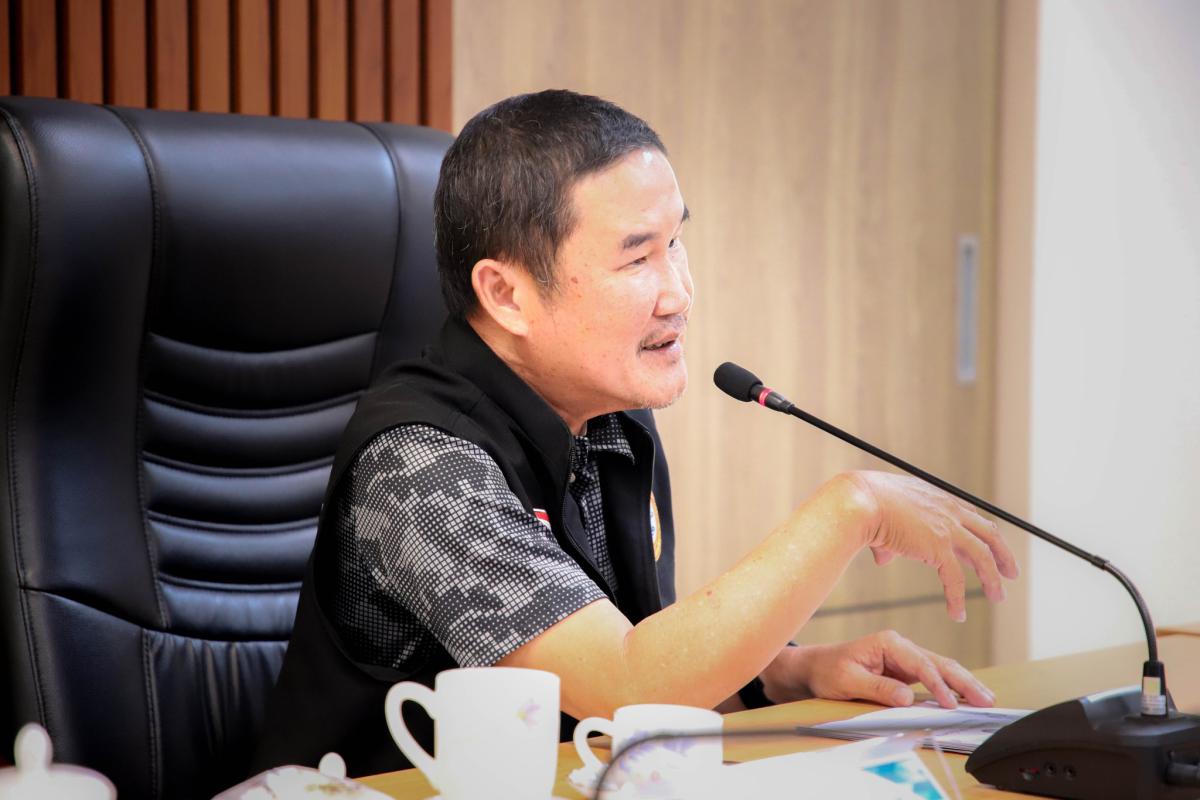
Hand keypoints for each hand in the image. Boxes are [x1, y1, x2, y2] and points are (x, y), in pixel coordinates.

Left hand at [766, 631, 994, 708]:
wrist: (816, 668)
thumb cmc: (829, 671)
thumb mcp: (848, 681)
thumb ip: (878, 688)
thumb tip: (907, 697)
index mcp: (889, 643)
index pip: (921, 664)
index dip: (938, 685)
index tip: (950, 704)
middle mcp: (901, 647)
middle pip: (939, 662)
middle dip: (964, 681)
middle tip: (986, 699)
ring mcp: (905, 659)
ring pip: (942, 668)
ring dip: (964, 683)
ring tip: (987, 698)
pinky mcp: (906, 671)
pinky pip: (934, 677)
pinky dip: (952, 687)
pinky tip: (968, 696)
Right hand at [847, 470, 1019, 621]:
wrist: (860, 501)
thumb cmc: (864, 503)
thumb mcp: (884, 515)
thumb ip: (890, 541)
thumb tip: (884, 558)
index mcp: (938, 497)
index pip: (971, 517)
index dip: (981, 536)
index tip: (987, 551)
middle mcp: (949, 510)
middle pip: (989, 533)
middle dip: (1003, 554)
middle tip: (1010, 572)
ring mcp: (947, 528)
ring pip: (983, 557)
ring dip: (992, 579)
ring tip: (998, 597)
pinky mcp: (939, 547)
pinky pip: (955, 579)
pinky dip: (957, 599)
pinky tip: (957, 614)